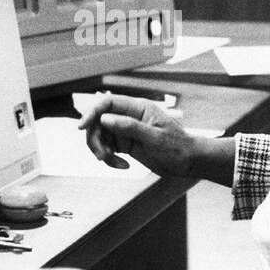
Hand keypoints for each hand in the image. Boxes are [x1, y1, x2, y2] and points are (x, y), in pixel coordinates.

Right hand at [77, 92, 195, 174]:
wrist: (189, 162)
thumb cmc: (177, 147)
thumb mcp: (154, 138)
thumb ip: (130, 127)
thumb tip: (105, 119)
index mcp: (138, 108)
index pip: (107, 103)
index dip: (92, 112)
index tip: (81, 127)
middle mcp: (130, 116)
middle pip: (99, 121)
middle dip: (96, 139)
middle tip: (102, 157)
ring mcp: (126, 130)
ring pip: (101, 136)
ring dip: (102, 151)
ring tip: (115, 163)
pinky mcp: (126, 144)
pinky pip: (109, 149)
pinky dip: (110, 159)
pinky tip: (123, 166)